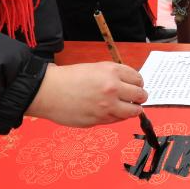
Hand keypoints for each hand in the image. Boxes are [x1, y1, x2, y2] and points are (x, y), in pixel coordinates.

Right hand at [26, 62, 146, 125]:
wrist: (49, 91)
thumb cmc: (68, 78)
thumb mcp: (95, 68)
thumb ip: (113, 76)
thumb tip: (128, 85)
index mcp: (112, 71)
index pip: (138, 78)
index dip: (137, 83)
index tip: (136, 86)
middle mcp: (113, 88)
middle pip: (140, 95)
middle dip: (140, 97)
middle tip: (136, 98)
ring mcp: (107, 106)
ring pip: (134, 111)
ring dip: (133, 109)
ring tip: (129, 108)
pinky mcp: (100, 120)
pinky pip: (118, 120)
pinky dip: (119, 117)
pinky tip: (113, 113)